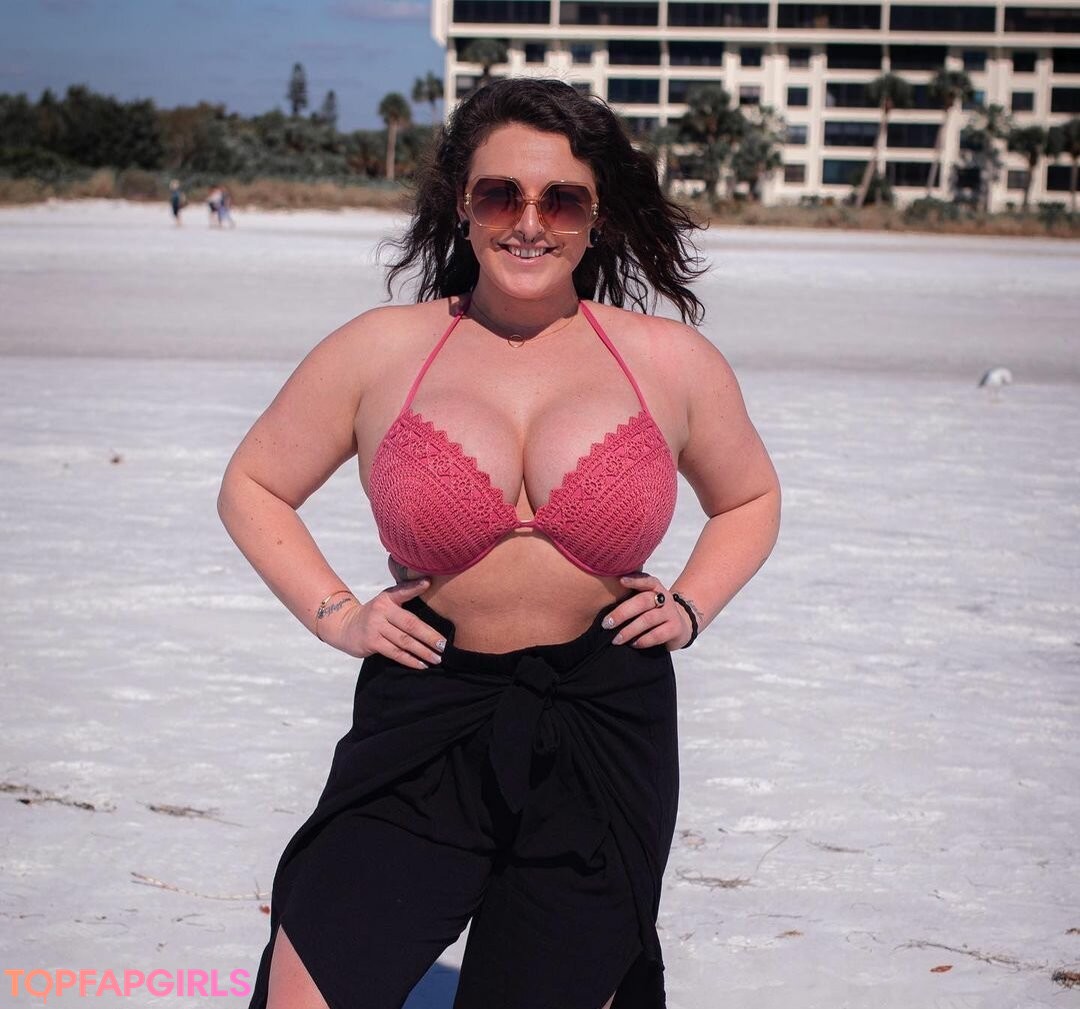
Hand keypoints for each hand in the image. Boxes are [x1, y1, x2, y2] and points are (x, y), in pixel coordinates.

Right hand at [319, 579, 446, 668]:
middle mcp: (381, 611)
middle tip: (445, 646)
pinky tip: (422, 665)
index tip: (429, 582)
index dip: (415, 587)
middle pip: (410, 624)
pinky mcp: (371, 642)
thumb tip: (429, 583)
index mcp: (387, 598)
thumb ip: (405, 594)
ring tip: (438, 658)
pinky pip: (395, 653)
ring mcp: (375, 627)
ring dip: (423, 651)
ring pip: (404, 641)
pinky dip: (410, 660)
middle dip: (430, 636)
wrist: (346, 627)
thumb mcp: (386, 601)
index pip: (403, 591)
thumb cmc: (375, 614)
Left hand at [604, 572, 693, 651]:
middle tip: (606, 624)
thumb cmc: (652, 611)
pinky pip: (657, 635)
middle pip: (642, 601)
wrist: (679, 626)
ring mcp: (671, 612)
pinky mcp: (675, 628)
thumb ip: (629, 595)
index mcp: (655, 586)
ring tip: (616, 639)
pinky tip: (633, 643)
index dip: (634, 580)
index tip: (620, 581)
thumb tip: (601, 598)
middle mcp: (664, 597)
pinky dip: (643, 640)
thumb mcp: (644, 599)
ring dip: (629, 630)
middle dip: (622, 613)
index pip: (646, 580)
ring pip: (648, 620)